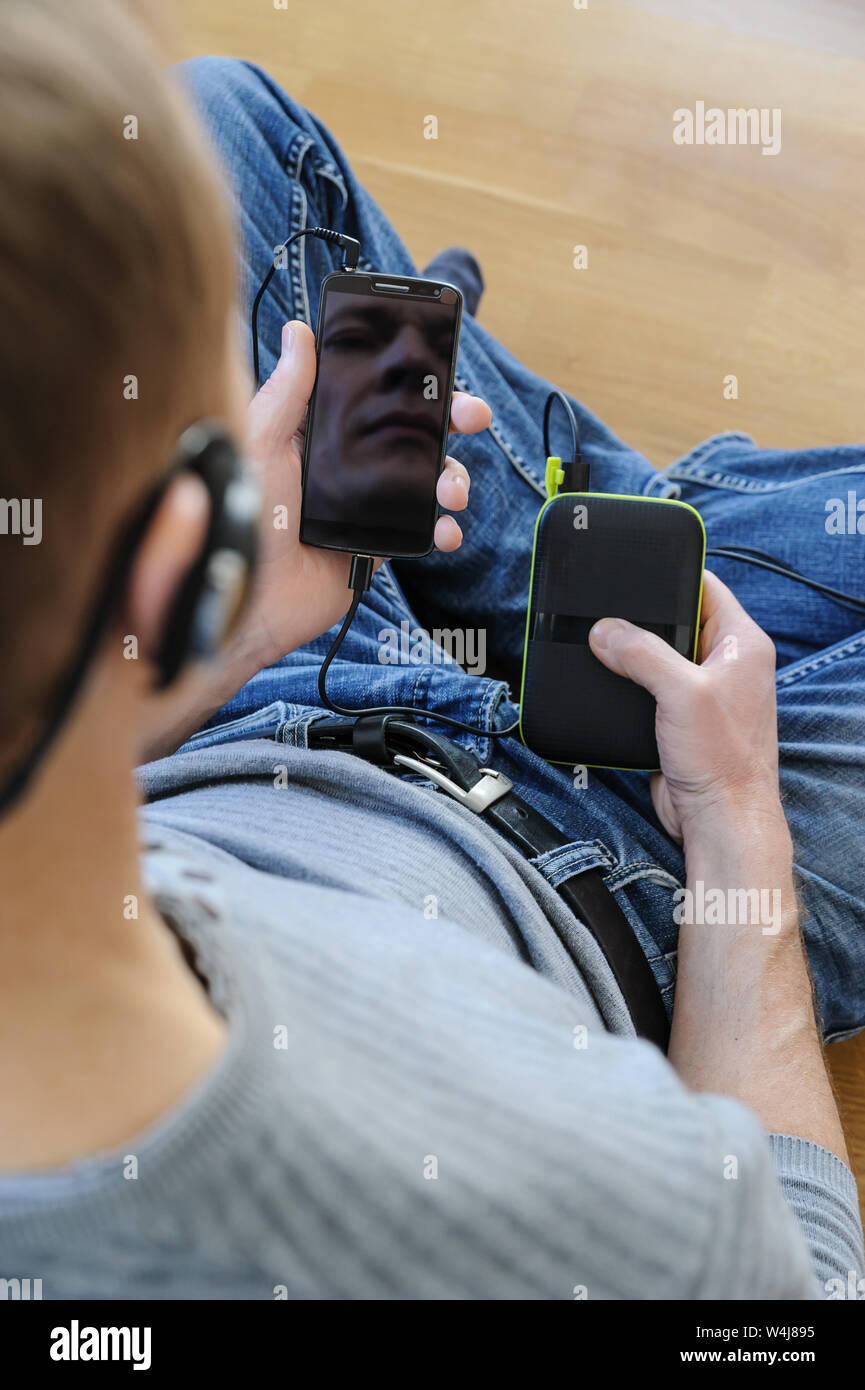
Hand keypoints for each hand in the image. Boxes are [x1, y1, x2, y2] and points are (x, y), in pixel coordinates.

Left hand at [238, 319, 490, 670]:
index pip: (374, 396)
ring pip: (427, 479)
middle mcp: (349, 464)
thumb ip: (287, 391)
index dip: (410, 380)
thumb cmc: (240, 517)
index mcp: (321, 433)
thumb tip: (299, 332)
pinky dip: (444, 529)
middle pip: (412, 432)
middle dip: (451, 420)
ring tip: (451, 490)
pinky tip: (446, 529)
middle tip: (471, 415)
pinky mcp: (379, 545)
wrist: (248, 598)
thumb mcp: (261, 442)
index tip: (440, 364)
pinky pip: (422, 531)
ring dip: (453, 477)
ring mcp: (367, 505)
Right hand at [588, 571, 783, 843]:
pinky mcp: (683, 721)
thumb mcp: (680, 691)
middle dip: (643, 620)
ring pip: (660, 658)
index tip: (639, 571)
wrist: (719, 819)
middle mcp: (728, 665)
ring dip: (633, 658)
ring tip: (605, 650)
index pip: (708, 588)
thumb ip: (641, 653)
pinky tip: (610, 686)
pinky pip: (651, 691)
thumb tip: (605, 630)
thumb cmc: (722, 759)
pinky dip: (630, 687)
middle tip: (610, 616)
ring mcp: (705, 694)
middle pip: (678, 622)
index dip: (674, 576)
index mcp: (743, 644)